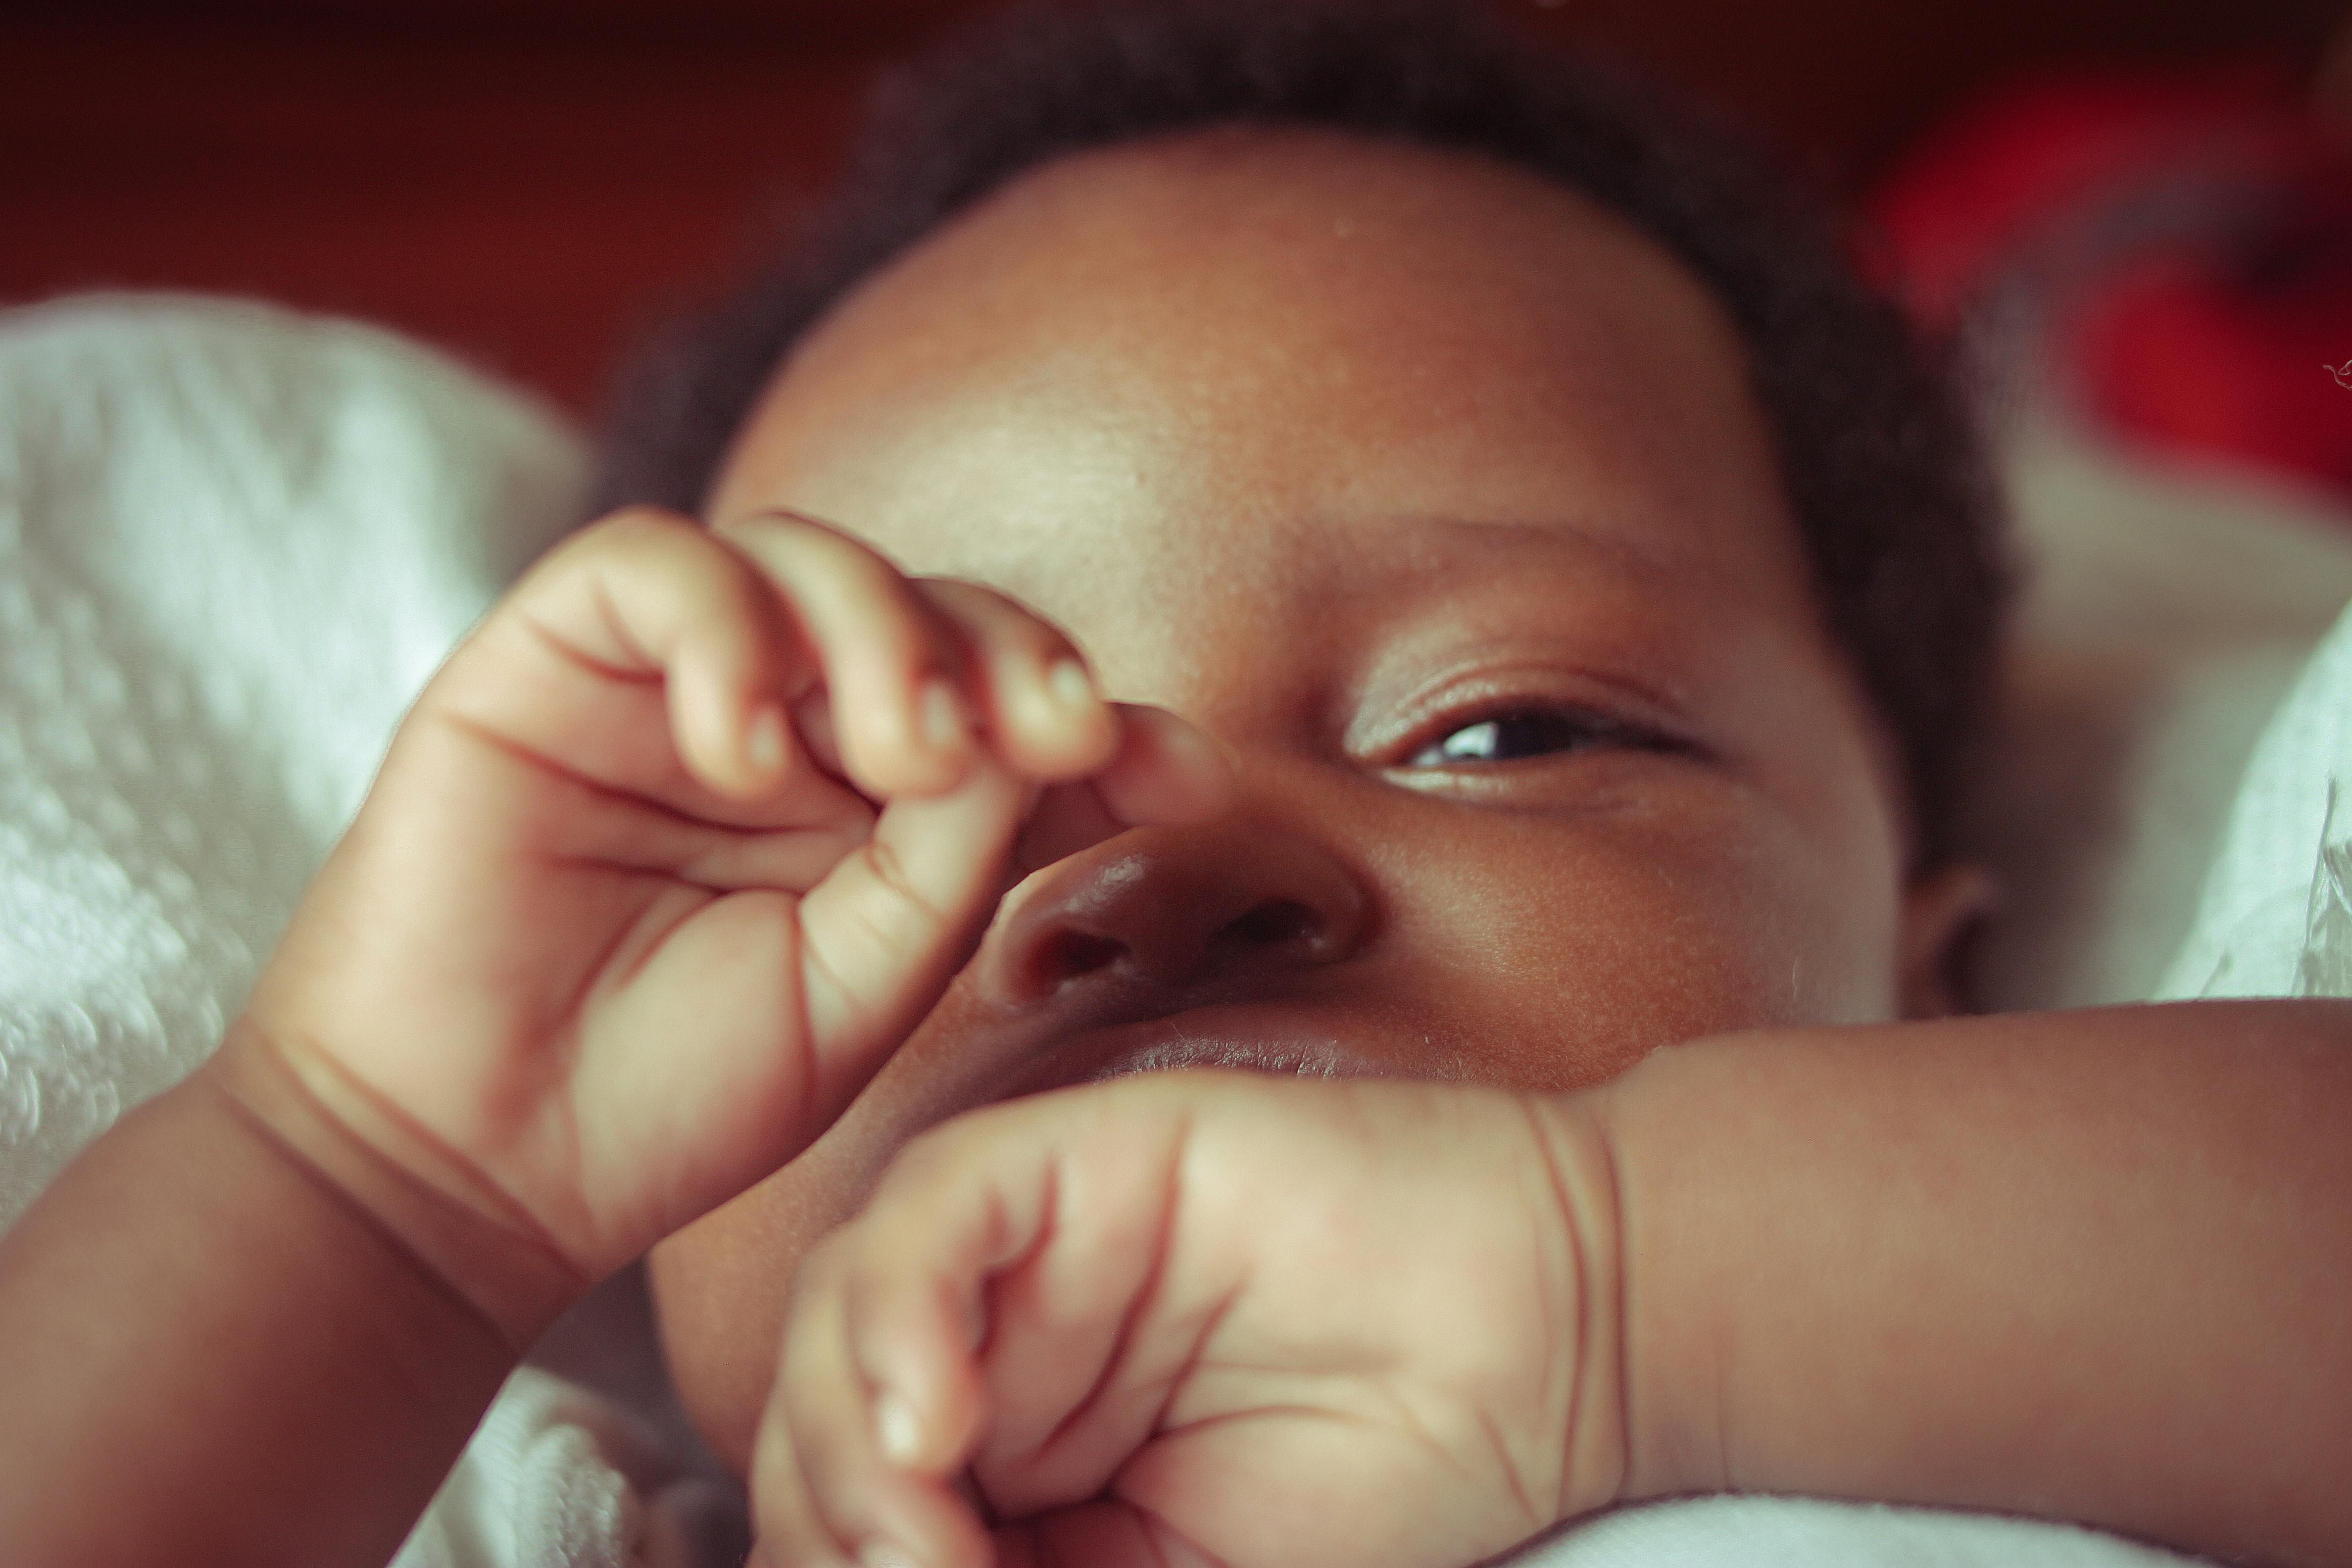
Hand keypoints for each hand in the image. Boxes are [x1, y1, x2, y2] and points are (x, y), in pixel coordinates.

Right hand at [219, 507, 1229, 1328]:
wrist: (476, 1166)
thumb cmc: (675, 1090)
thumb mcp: (871, 978)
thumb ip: (961, 849)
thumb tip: (1041, 733)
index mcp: (872, 797)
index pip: (1006, 704)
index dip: (1104, 717)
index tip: (1180, 778)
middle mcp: (784, 718)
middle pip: (926, 605)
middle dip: (1009, 657)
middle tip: (1053, 738)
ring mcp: (667, 676)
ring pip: (805, 555)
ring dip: (883, 634)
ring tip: (898, 754)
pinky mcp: (547, 652)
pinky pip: (652, 563)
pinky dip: (724, 631)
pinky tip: (746, 751)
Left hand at [751, 1071, 1629, 1567]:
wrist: (1550, 1354)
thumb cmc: (1374, 1483)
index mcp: (1003, 1456)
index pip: (843, 1515)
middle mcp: (995, 1344)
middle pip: (814, 1421)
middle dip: (834, 1531)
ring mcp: (1033, 1244)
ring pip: (840, 1318)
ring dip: (847, 1450)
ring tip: (923, 1543)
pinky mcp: (1082, 1151)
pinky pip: (930, 1217)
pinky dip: (895, 1320)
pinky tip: (933, 1428)